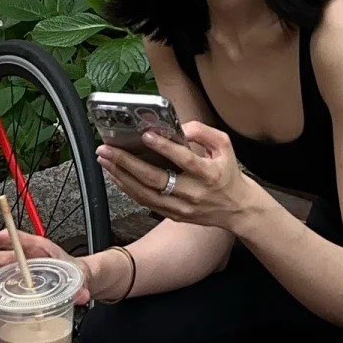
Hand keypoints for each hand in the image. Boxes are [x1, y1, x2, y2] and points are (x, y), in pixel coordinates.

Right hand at [0, 228, 91, 337]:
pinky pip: (1, 303)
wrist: (78, 282)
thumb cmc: (72, 271)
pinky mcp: (14, 294)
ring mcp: (15, 277)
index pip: (12, 238)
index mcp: (35, 249)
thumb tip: (81, 295)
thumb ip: (79, 285)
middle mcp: (20, 262)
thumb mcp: (77, 274)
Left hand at [96, 121, 252, 230]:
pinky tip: (116, 176)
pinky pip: (146, 202)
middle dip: (127, 163)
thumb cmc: (228, 174)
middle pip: (155, 179)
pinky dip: (128, 189)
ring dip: (121, 176)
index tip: (145, 135)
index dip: (164, 148)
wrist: (237, 209)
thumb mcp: (225, 146)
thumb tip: (179, 127)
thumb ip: (203, 132)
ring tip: (105, 160)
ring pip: (145, 193)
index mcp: (209, 174)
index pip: (184, 160)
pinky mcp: (173, 215)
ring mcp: (181, 208)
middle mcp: (193, 193)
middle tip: (107, 149)